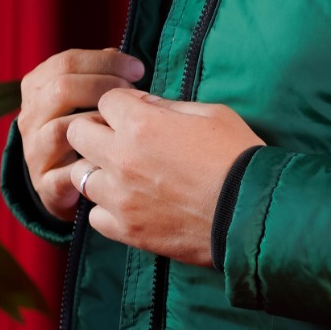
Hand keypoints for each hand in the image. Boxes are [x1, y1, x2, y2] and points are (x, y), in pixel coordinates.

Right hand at [18, 47, 145, 219]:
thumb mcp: (84, 95)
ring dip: (100, 122)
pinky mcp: (44, 183)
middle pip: (62, 89)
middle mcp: (29, 116)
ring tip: (125, 123)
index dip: (106, 61)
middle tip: (132, 94)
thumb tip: (123, 58)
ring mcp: (34, 150)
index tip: (138, 69)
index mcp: (36, 87)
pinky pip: (70, 169)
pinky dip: (96, 161)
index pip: (66, 62)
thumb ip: (99, 73)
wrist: (60, 181)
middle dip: (105, 86)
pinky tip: (118, 155)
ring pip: (63, 128)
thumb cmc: (82, 127)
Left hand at [64, 89, 264, 266]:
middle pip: (78, 132)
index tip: (140, 112)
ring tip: (124, 174)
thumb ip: (170, 107)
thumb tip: (146, 106)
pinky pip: (95, 215)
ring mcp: (120, 197)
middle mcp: (121, 158)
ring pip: (80, 175)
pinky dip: (107, 208)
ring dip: (98, 170)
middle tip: (120, 138)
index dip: (124, 103)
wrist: (253, 213)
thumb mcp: (212, 114)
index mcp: (141, 124)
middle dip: (96, 129)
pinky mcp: (127, 230)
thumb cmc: (238, 157)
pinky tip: (129, 203)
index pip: (106, 99)